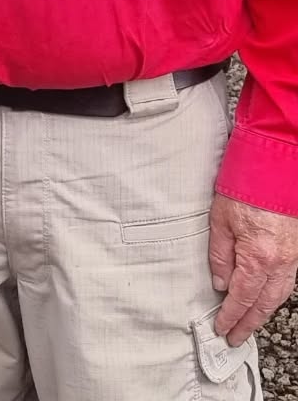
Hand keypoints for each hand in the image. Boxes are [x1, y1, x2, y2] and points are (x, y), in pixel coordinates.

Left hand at [209, 193, 297, 344]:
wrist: (272, 171)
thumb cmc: (244, 191)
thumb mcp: (219, 221)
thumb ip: (219, 255)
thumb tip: (219, 283)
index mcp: (257, 258)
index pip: (242, 297)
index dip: (230, 315)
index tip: (221, 328)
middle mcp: (279, 264)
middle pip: (262, 304)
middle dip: (247, 323)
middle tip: (234, 337)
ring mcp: (291, 260)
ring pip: (277, 297)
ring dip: (262, 314)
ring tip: (247, 325)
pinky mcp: (294, 253)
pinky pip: (285, 284)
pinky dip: (273, 297)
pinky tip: (264, 301)